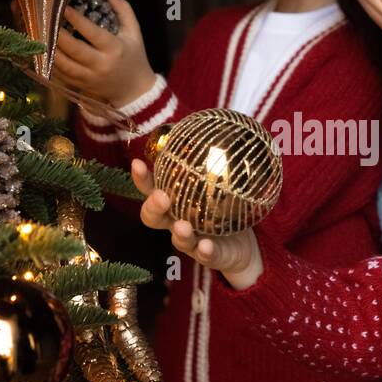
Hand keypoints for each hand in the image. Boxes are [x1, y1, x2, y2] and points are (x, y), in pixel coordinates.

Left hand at [48, 0, 154, 116]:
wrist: (135, 90)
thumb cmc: (135, 56)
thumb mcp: (134, 32)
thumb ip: (123, 10)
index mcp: (115, 49)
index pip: (92, 32)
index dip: (75, 19)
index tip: (62, 6)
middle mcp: (101, 65)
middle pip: (73, 49)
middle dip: (57, 34)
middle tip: (46, 18)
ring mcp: (89, 78)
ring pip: (63, 64)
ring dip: (49, 48)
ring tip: (41, 33)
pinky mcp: (81, 86)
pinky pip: (60, 74)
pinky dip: (50, 62)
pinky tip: (44, 49)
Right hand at [131, 159, 263, 289]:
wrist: (244, 244)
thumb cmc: (226, 208)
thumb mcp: (220, 182)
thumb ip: (214, 159)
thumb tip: (215, 125)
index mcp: (175, 201)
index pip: (151, 188)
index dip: (142, 178)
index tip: (137, 163)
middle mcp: (176, 221)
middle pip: (153, 217)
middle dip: (153, 206)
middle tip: (162, 196)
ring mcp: (191, 241)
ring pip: (177, 238)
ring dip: (178, 232)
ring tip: (182, 225)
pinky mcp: (208, 255)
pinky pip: (204, 255)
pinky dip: (204, 250)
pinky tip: (206, 245)